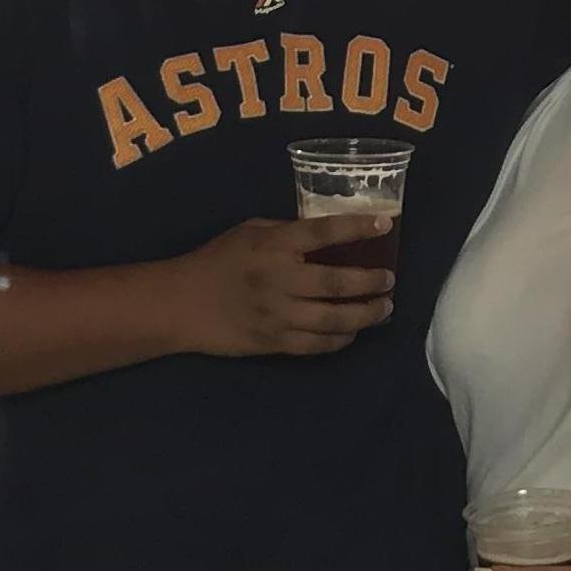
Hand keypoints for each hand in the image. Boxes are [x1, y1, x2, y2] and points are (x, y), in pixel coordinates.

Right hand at [175, 218, 393, 358]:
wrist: (182, 305)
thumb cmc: (217, 260)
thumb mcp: (250, 231)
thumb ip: (287, 232)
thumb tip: (326, 236)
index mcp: (274, 246)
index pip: (323, 232)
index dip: (357, 227)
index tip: (383, 224)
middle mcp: (280, 280)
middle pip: (338, 283)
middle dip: (372, 282)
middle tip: (389, 280)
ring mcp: (278, 315)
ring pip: (334, 320)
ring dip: (366, 315)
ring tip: (383, 309)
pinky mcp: (275, 343)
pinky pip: (318, 345)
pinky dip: (341, 339)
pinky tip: (353, 332)